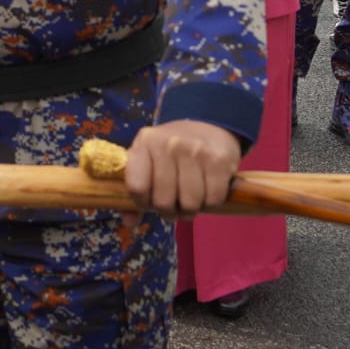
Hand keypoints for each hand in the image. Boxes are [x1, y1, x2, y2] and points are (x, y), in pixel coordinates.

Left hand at [123, 119, 241, 218]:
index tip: (149, 202)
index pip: (137, 187)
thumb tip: (130, 223)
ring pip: (190, 204)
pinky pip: (213, 200)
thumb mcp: (148, 159)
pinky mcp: (219, 160)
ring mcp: (195, 151)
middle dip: (168, 212)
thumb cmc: (171, 150)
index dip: (142, 203)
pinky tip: (205, 194)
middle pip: (164, 201)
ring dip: (190, 210)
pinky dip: (209, 205)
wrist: (207, 125)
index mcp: (145, 143)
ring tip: (189, 201)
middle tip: (173, 207)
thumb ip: (136, 191)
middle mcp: (168, 144)